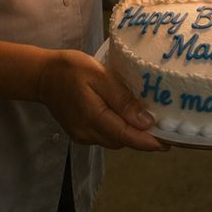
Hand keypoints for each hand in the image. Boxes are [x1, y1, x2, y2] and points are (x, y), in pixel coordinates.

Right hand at [37, 49, 165, 150]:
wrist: (42, 75)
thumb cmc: (71, 69)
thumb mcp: (99, 75)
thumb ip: (122, 99)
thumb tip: (146, 121)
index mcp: (93, 118)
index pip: (127, 136)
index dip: (150, 142)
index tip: (170, 142)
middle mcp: (87, 133)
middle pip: (123, 141)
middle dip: (144, 139)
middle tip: (165, 128)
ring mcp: (82, 135)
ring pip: (114, 141)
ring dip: (132, 135)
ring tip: (152, 125)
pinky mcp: (80, 133)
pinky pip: (105, 136)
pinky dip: (119, 131)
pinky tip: (128, 120)